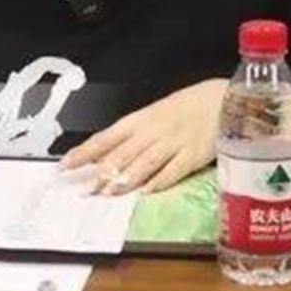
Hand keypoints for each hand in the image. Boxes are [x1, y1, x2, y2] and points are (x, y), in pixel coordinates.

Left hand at [60, 79, 227, 194]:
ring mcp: (173, 143)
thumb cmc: (188, 107)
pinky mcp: (193, 155)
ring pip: (143, 162)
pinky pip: (173, 170)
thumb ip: (132, 136)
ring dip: (124, 179)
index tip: (65, 165)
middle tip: (82, 188)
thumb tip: (105, 155)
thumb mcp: (155, 115)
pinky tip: (146, 192)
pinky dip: (159, 181)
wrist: (224, 99)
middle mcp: (153, 131)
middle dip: (100, 173)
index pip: (105, 137)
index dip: (84, 152)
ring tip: (107, 192)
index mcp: (140, 119)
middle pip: (121, 154)